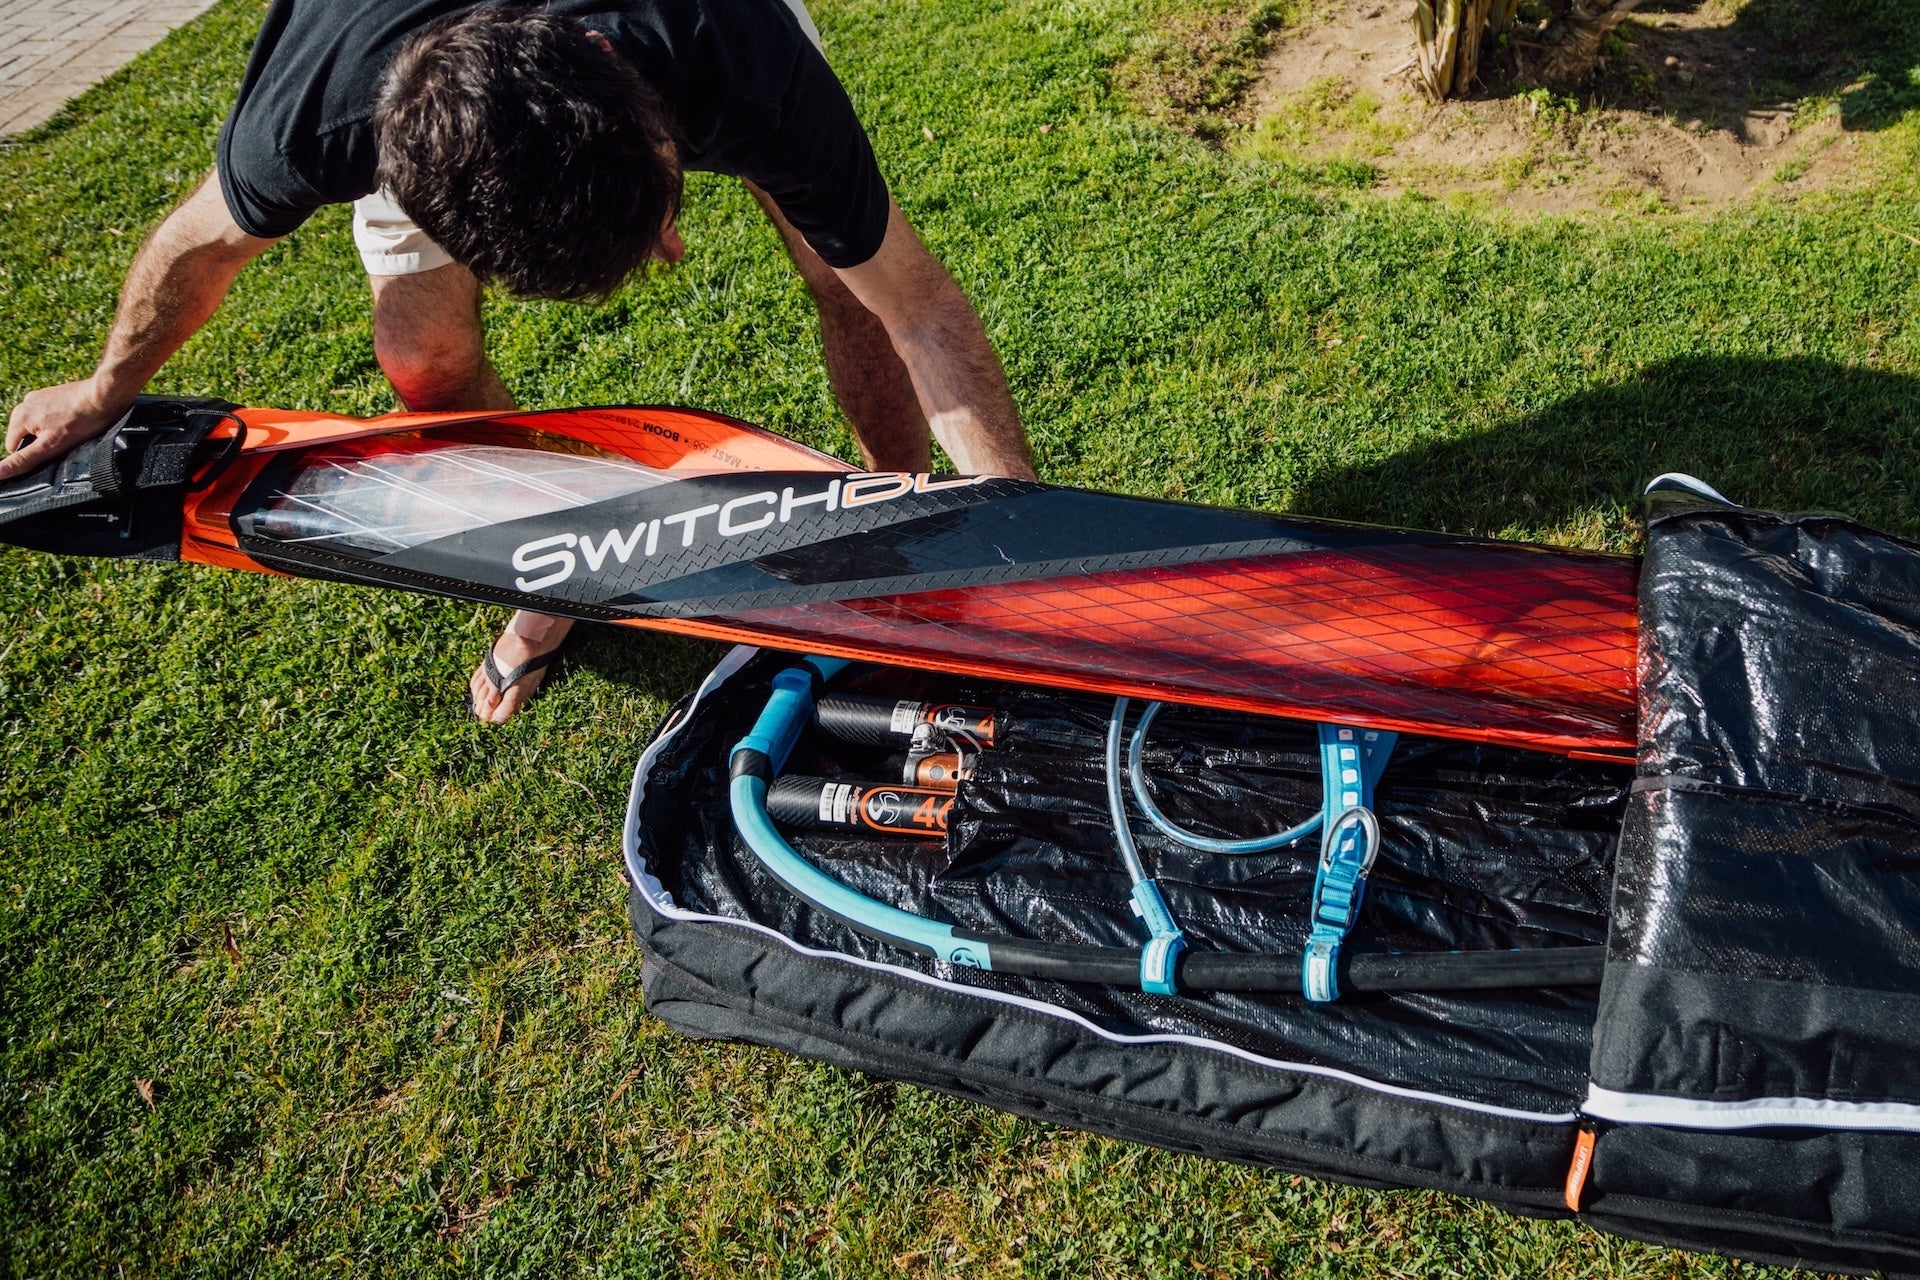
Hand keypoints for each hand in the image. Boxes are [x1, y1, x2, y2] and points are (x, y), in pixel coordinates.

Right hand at [0, 379, 127, 482]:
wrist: (104, 397)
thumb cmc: (80, 422)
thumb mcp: (50, 446)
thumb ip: (24, 459)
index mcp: (19, 416)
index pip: (12, 447)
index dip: (32, 455)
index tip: (52, 452)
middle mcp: (25, 403)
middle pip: (25, 435)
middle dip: (41, 442)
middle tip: (64, 442)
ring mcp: (39, 396)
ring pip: (37, 425)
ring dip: (50, 432)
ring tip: (71, 431)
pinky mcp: (53, 394)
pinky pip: (49, 414)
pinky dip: (58, 421)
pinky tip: (74, 423)